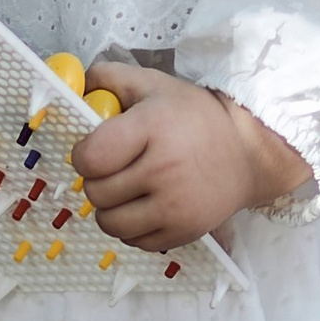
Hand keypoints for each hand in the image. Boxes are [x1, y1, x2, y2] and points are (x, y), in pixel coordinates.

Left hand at [69, 57, 311, 252]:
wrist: (248, 153)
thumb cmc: (195, 117)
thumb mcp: (154, 85)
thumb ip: (108, 78)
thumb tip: (70, 86)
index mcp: (154, 128)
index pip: (91, 158)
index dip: (84, 155)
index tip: (97, 150)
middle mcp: (165, 170)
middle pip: (97, 192)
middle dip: (98, 180)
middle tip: (115, 169)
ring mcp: (176, 207)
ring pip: (110, 223)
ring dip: (110, 208)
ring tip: (126, 191)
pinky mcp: (183, 233)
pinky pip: (134, 242)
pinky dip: (132, 227)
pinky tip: (145, 206)